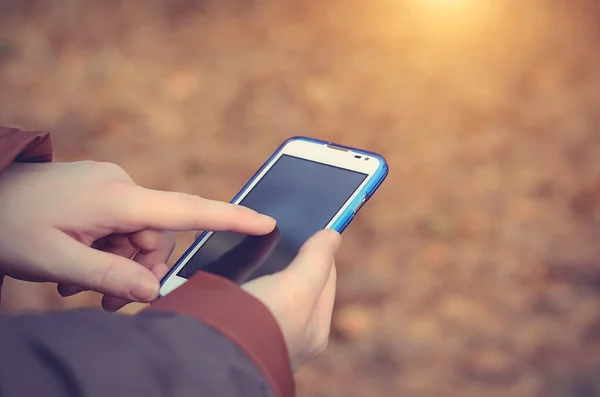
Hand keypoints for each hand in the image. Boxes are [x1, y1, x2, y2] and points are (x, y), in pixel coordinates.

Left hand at [0, 161, 274, 310]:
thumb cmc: (11, 223)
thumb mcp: (56, 260)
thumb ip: (110, 275)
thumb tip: (155, 291)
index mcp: (118, 198)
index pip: (187, 209)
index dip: (230, 218)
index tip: (266, 222)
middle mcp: (122, 186)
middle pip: (158, 239)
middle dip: (137, 271)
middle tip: (101, 298)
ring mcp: (112, 187)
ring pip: (138, 237)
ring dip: (117, 264)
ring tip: (76, 281)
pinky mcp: (103, 192)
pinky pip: (122, 226)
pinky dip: (108, 249)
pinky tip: (78, 262)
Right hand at [242, 229, 340, 370]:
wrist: (214, 352)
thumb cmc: (263, 324)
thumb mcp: (298, 286)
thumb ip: (317, 258)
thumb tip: (333, 234)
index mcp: (314, 330)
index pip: (326, 279)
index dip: (319, 251)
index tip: (309, 229)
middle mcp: (289, 336)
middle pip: (295, 285)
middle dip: (288, 260)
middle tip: (277, 234)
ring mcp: (260, 333)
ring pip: (265, 288)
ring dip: (259, 268)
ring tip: (251, 247)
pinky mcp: (231, 328)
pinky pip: (240, 295)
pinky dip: (237, 279)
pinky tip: (230, 269)